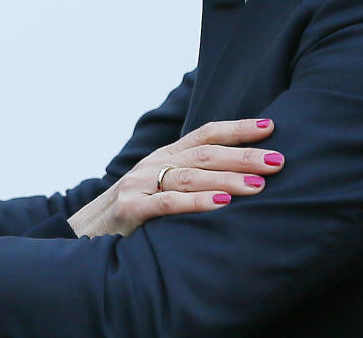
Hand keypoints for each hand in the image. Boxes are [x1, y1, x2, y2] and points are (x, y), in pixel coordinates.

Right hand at [68, 118, 283, 237]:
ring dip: (227, 177)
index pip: (205, 134)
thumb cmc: (131, 214)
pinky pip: (169, 203)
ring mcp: (140, 184)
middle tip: (278, 161)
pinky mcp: (131, 209)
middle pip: (205, 153)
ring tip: (258, 184)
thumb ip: (189, 179)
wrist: (85, 234)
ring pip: (191, 176)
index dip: (238, 129)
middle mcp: (153, 165)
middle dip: (243, 155)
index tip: (271, 127)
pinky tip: (223, 203)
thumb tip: (240, 178)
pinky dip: (198, 202)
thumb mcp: (159, 189)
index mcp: (164, 157)